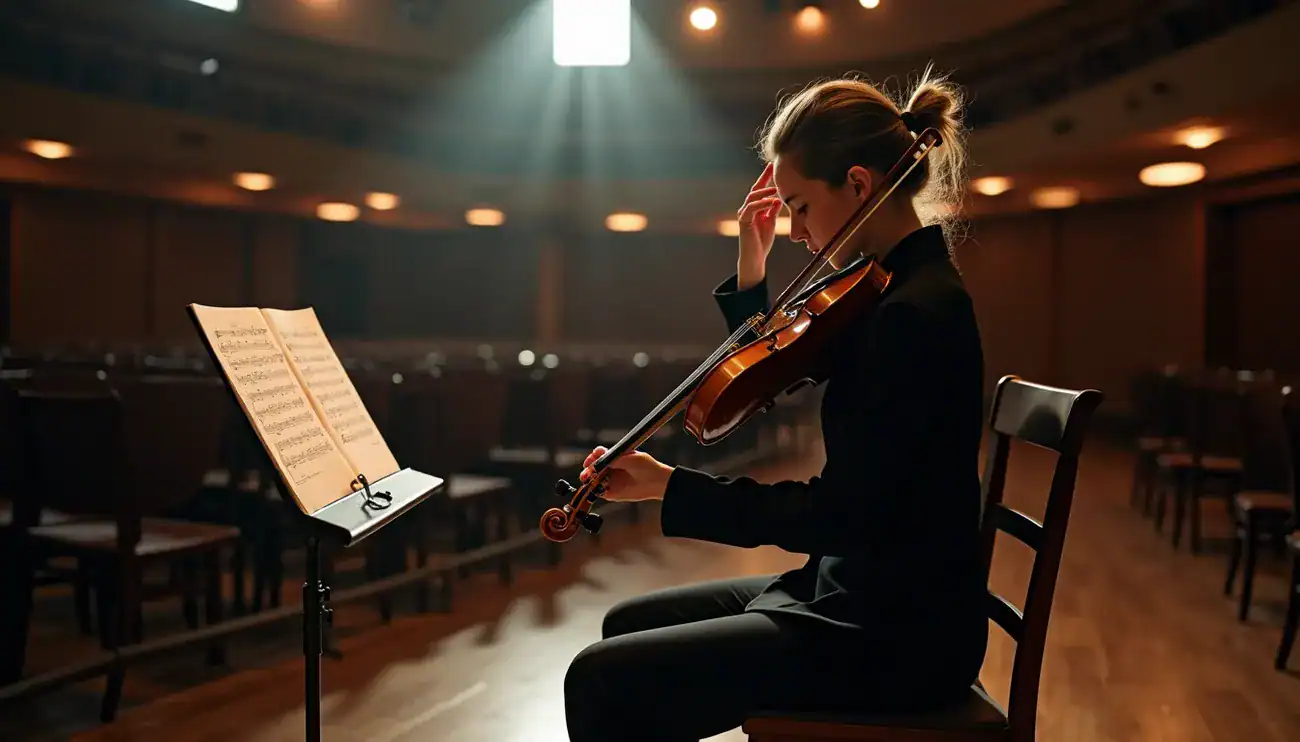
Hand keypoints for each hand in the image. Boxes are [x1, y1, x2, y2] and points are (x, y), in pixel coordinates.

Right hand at [579, 446, 673, 502]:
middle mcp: (610, 468)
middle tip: (588, 472)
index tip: (591, 460)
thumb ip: (615, 460)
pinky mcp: (612, 493)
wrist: (656, 481)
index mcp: (614, 457)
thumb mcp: (630, 458)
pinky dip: (595, 491)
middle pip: (593, 468)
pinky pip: (599, 492)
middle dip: (588, 469)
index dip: (593, 456)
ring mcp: (610, 481)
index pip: (598, 455)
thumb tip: (600, 461)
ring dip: (588, 480)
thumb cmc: (646, 466)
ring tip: (589, 480)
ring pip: (593, 480)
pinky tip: (596, 489)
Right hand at [737, 162, 781, 281]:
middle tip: (772, 168)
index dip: (765, 178)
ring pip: (752, 197)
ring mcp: (744, 214)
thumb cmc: (762, 242)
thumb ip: (772, 211)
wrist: (755, 257)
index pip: (760, 190)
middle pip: (755, 189)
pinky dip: (762, 203)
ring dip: (764, 192)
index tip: (772, 167)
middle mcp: (747, 209)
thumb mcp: (771, 223)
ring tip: (775, 189)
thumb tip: (777, 199)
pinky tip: (771, 201)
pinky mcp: (743, 221)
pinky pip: (751, 208)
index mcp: (755, 208)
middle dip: (763, 178)